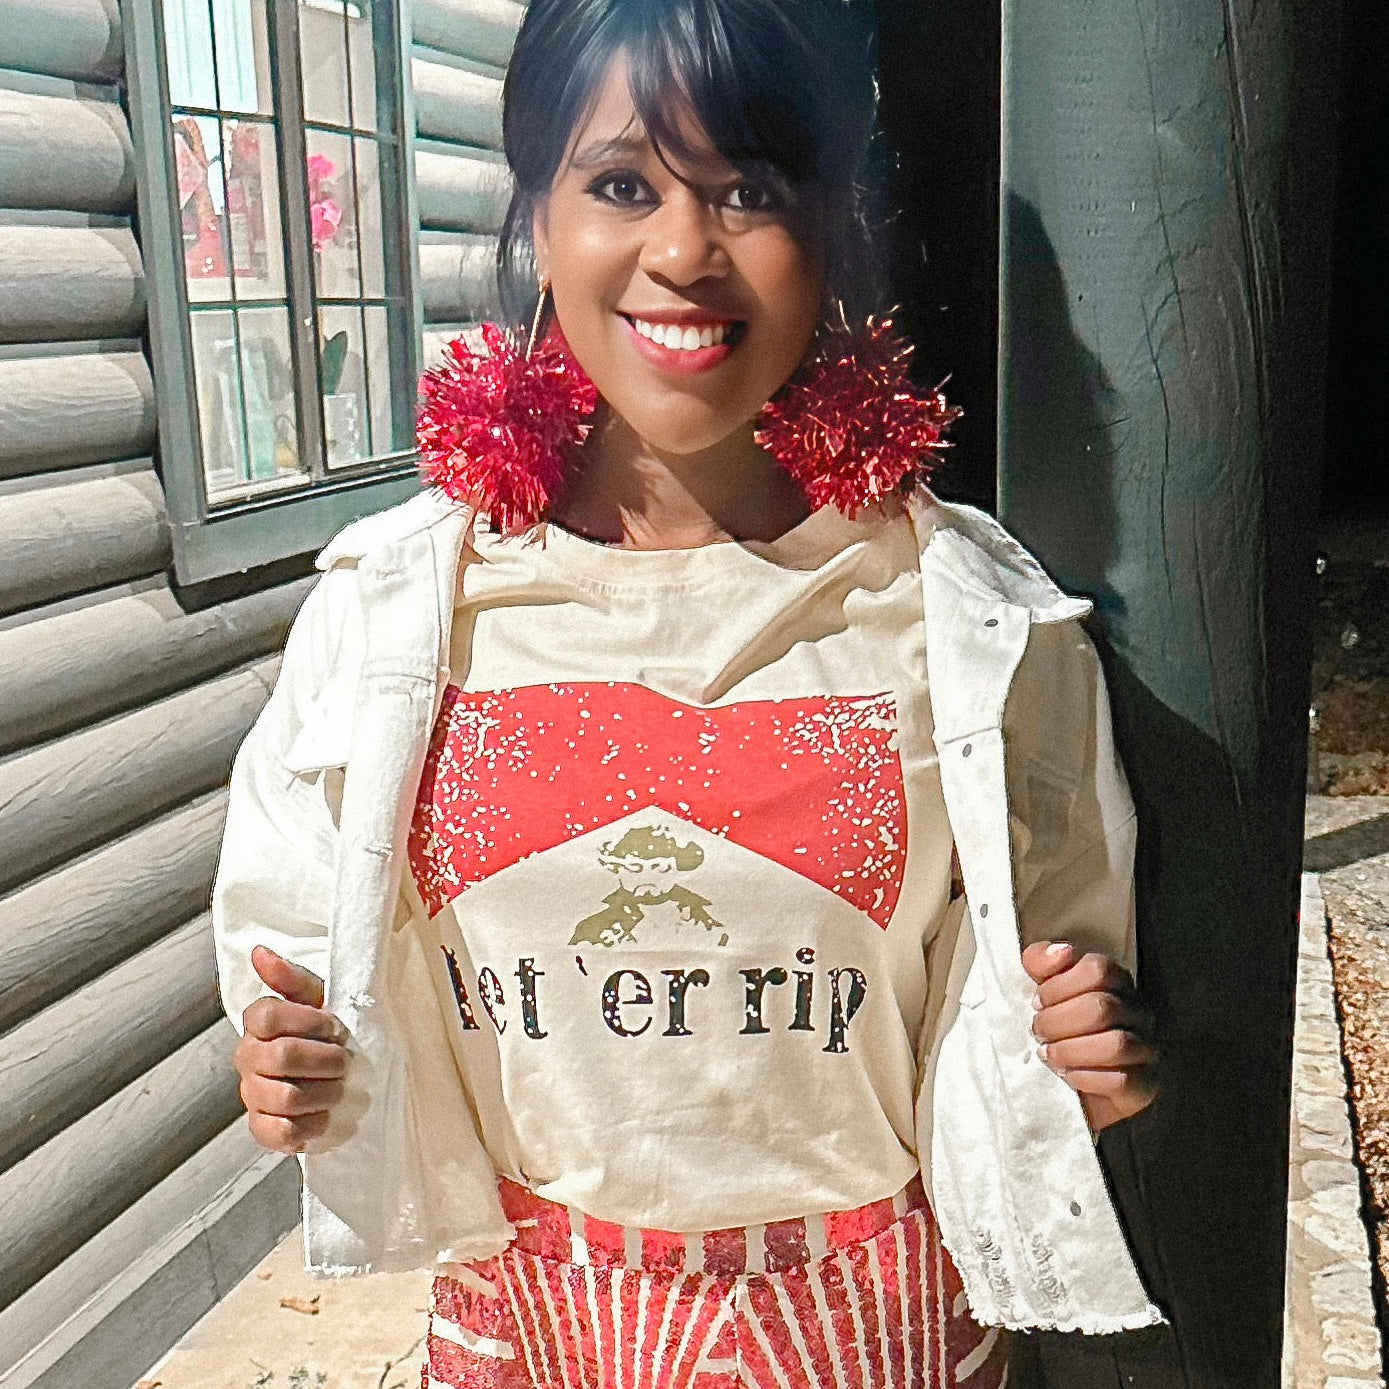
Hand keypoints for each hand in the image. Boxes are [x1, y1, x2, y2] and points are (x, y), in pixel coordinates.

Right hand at [233, 945, 348, 1153]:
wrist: (338, 1075)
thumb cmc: (328, 1031)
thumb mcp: (319, 998)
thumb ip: (292, 978)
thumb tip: (260, 952)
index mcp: (258, 1023)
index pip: (267, 1016)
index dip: (310, 1022)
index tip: (336, 1027)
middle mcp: (247, 1057)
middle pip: (282, 1057)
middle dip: (326, 1059)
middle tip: (345, 1060)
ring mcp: (252, 1095)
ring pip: (285, 1097)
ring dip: (325, 1092)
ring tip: (339, 1087)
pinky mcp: (262, 1128)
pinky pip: (280, 1132)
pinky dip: (310, 1126)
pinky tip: (324, 1115)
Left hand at [1021, 941, 1158, 1132]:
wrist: (1080, 1093)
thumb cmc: (1061, 1033)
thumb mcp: (1046, 993)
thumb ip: (1043, 964)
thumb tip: (1059, 950)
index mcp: (1116, 983)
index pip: (1097, 969)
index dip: (1059, 984)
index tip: (1036, 1001)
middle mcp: (1138, 1012)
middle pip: (1101, 1007)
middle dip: (1058, 1021)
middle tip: (1037, 1032)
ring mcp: (1147, 1049)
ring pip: (1116, 1043)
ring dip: (1071, 1050)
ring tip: (1049, 1055)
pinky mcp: (1147, 1085)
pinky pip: (1123, 1079)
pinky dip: (1086, 1077)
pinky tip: (1068, 1076)